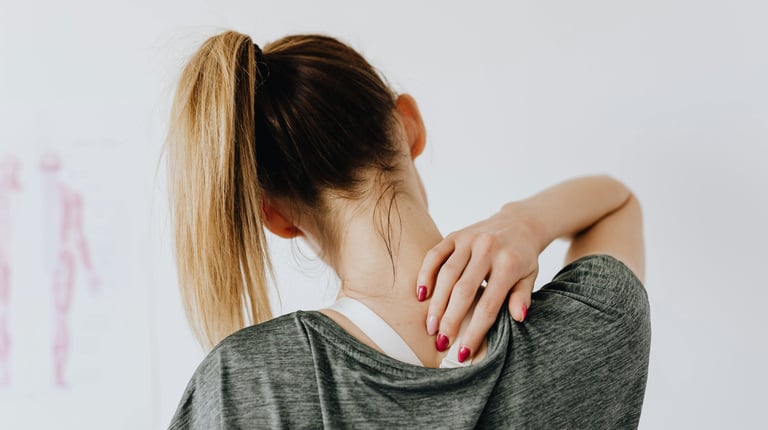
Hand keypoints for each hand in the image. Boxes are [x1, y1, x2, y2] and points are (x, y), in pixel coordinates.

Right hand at [416, 204, 541, 360]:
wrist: (519, 223)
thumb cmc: (523, 257)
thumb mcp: (530, 277)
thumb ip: (522, 297)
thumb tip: (518, 318)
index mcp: (508, 264)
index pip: (488, 305)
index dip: (475, 331)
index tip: (463, 352)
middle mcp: (487, 249)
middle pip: (463, 291)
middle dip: (450, 320)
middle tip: (440, 342)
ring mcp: (469, 240)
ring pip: (446, 275)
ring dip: (436, 303)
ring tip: (430, 326)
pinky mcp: (455, 234)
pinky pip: (435, 255)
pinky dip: (425, 274)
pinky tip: (421, 295)